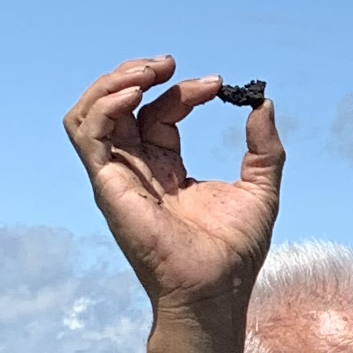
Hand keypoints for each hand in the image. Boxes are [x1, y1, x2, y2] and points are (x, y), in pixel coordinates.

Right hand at [64, 58, 281, 317]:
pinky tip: (135, 93)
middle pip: (119, 106)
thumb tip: (263, 105)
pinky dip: (104, 106)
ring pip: (92, 113)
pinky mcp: (108, 185)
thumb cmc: (235, 253)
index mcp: (166, 168)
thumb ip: (264, 148)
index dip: (184, 91)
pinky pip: (88, 134)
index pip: (162, 113)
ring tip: (148, 70)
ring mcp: (118, 176)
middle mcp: (136, 169)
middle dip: (139, 74)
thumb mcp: (261, 188)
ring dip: (114, 82)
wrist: (215, 290)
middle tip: (169, 62)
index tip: (217, 85)